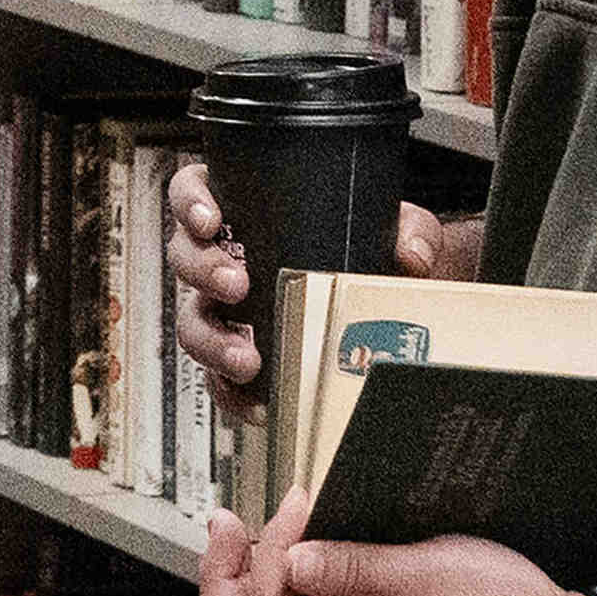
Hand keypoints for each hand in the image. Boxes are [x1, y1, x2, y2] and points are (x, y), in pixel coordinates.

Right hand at [159, 163, 472, 405]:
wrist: (395, 306)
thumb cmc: (378, 252)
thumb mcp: (400, 229)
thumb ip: (411, 231)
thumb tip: (411, 255)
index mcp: (248, 213)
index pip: (195, 192)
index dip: (190, 202)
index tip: (210, 219)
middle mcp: (227, 260)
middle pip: (185, 257)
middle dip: (203, 271)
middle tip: (238, 286)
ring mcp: (228, 312)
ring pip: (192, 321)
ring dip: (211, 340)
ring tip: (247, 359)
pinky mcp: (239, 357)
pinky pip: (218, 379)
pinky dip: (232, 393)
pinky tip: (259, 403)